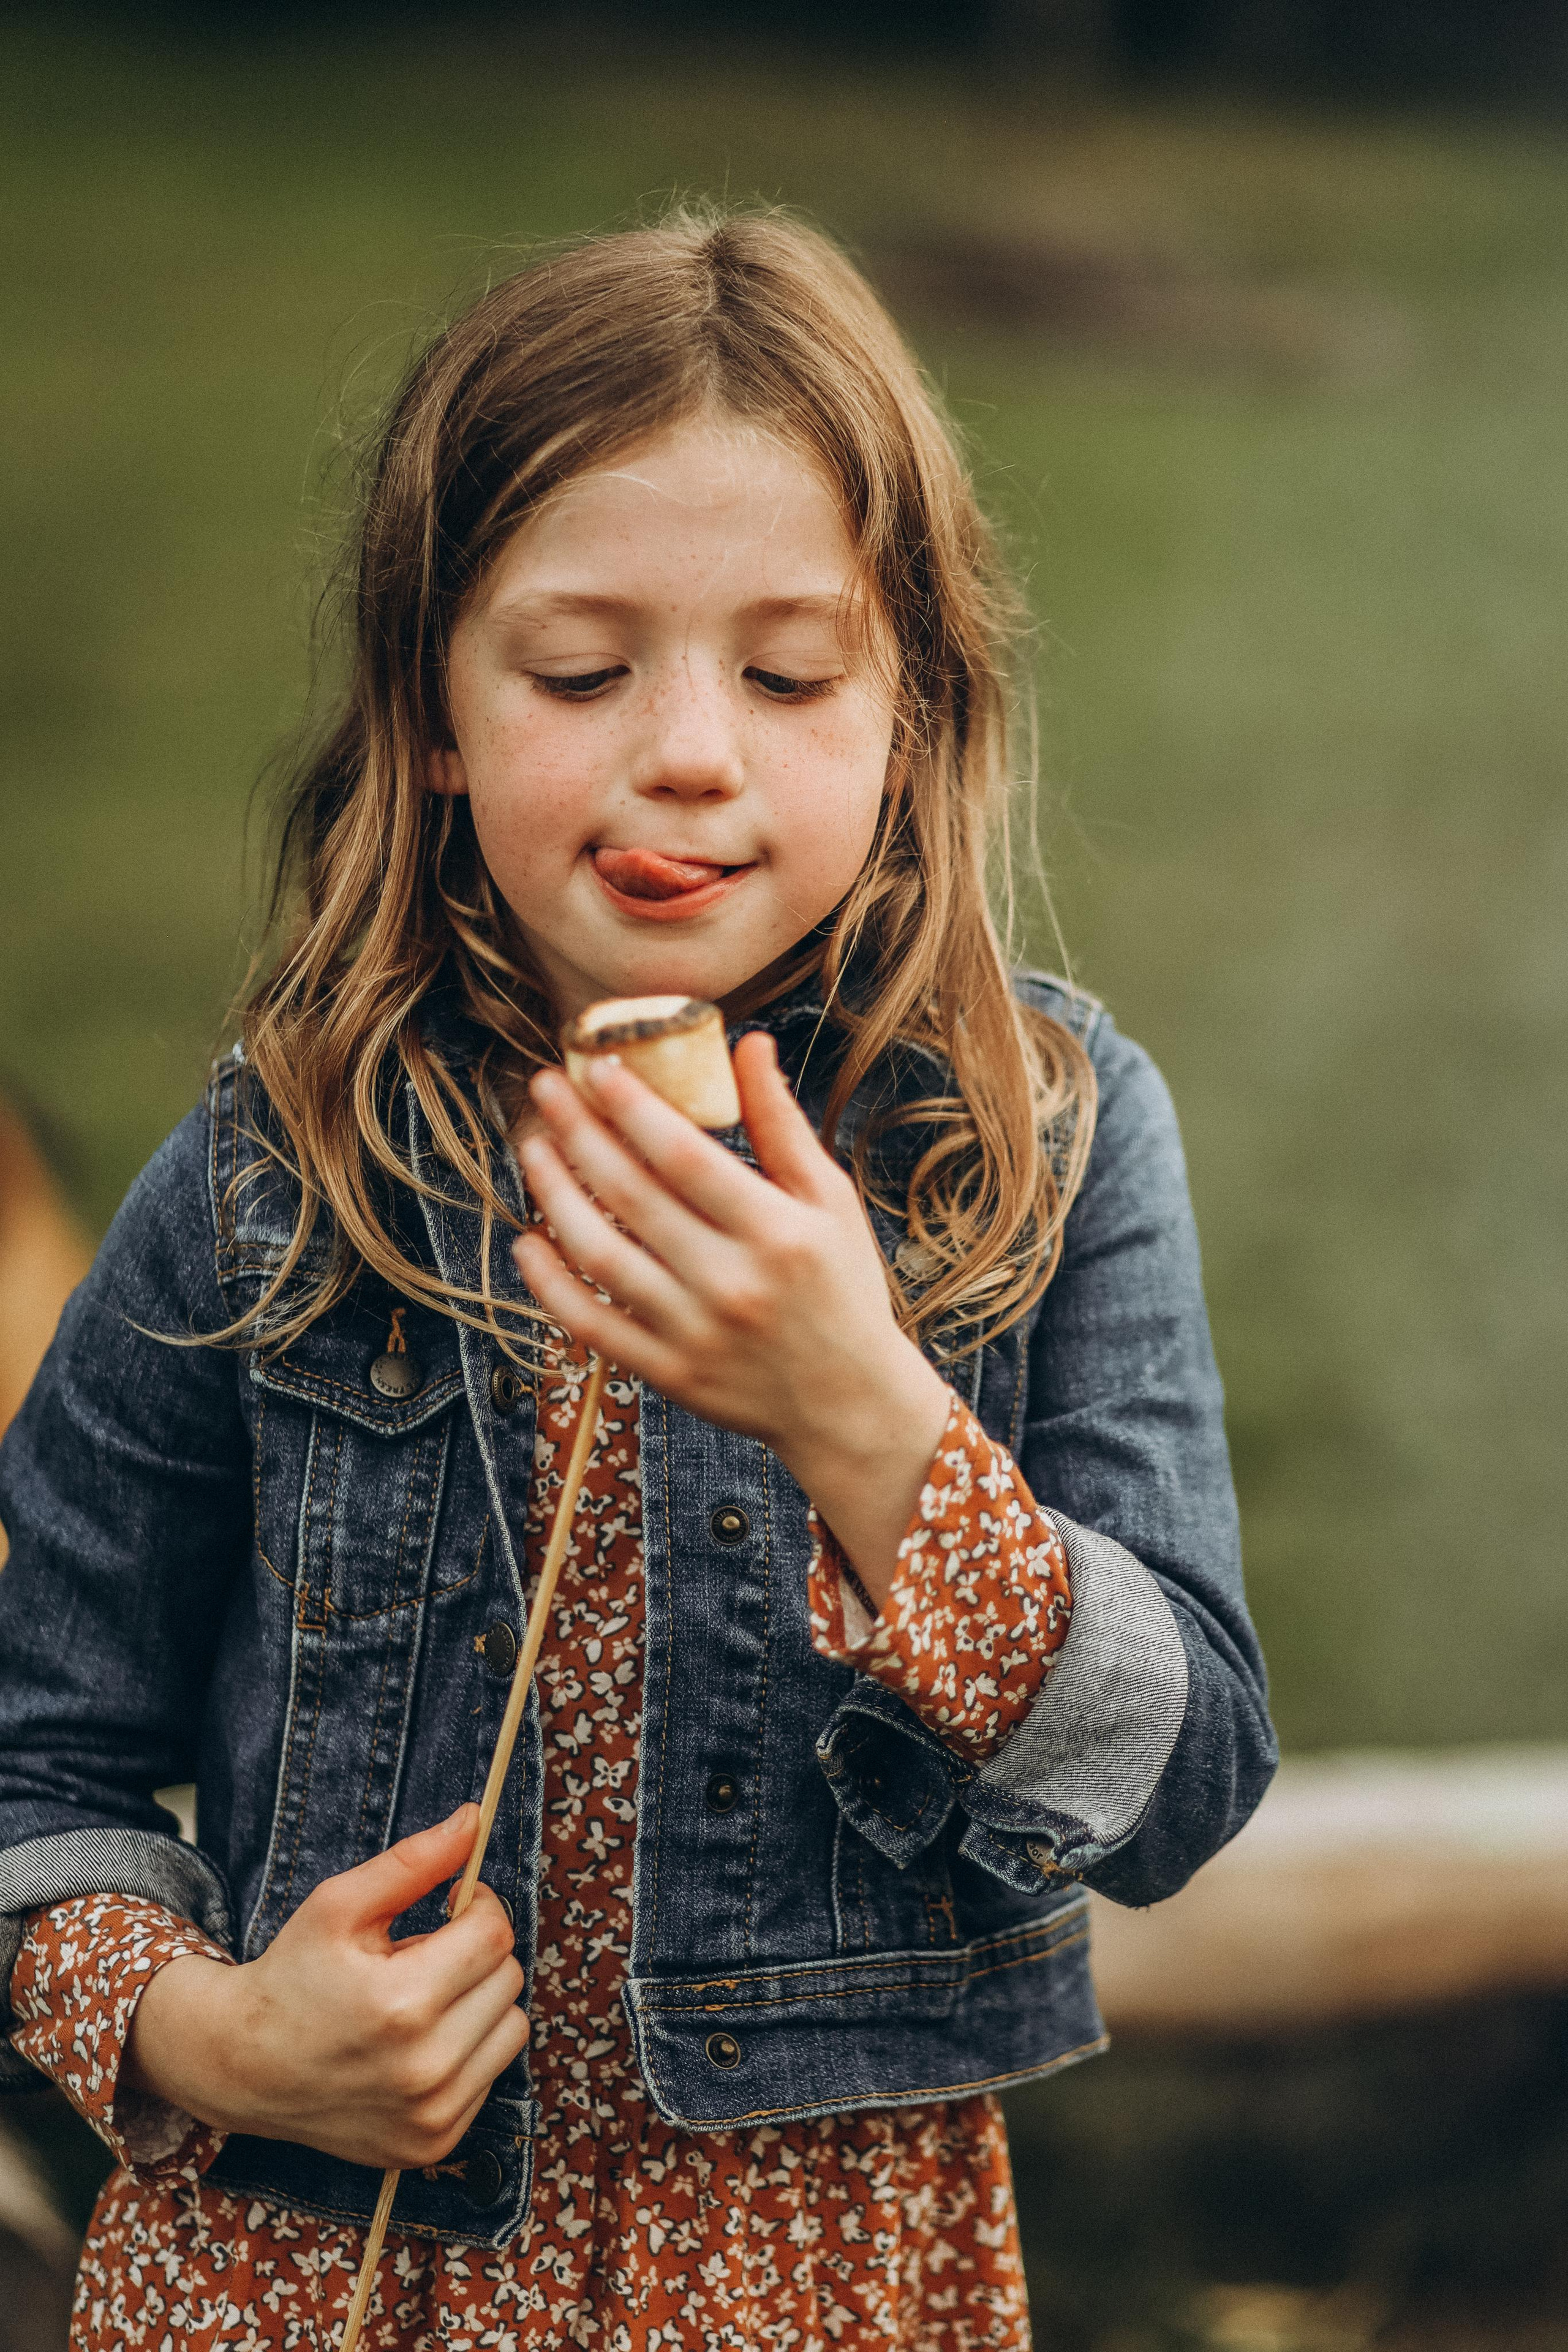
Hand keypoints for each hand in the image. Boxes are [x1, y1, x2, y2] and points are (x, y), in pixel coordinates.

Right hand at [122, 1806, 528, 2169]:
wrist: (245, 2068)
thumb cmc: (294, 1975)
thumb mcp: (339, 1904)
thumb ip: (413, 1860)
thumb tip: (474, 1818)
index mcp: (402, 2004)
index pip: (494, 1932)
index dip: (476, 1905)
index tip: (449, 1905)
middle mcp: (425, 2068)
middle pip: (508, 1977)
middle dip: (473, 1953)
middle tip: (421, 1956)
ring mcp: (433, 2114)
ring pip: (512, 2027)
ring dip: (479, 2003)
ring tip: (422, 1999)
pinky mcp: (434, 2142)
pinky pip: (492, 2074)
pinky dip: (468, 2050)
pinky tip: (418, 2044)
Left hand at [513, 1031, 951, 1603]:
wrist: (851, 1403)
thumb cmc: (842, 1287)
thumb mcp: (829, 1200)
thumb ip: (782, 1123)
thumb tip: (750, 1042)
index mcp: (778, 1231)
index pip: (683, 1155)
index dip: (631, 1105)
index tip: (594, 1064)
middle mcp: (733, 1282)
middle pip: (632, 1195)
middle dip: (579, 1133)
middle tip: (543, 1089)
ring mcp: (695, 1333)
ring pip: (600, 1256)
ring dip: (555, 1196)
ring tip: (533, 1148)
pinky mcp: (669, 1373)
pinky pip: (592, 1324)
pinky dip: (551, 1284)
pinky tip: (528, 1241)